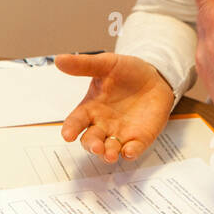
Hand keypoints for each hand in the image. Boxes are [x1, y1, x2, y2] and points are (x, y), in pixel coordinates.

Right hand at [56, 52, 175, 161]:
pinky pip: (132, 149)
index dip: (70, 129)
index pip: (75, 122)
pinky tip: (129, 152)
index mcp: (90, 109)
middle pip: (90, 141)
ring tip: (109, 154)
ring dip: (108, 154)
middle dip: (91, 146)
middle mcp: (102, 125)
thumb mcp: (106, 64)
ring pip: (109, 150)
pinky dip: (130, 152)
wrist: (155, 77)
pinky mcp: (138, 138)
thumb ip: (83, 65)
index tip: (67, 135)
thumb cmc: (126, 72)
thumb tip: (59, 59)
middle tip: (96, 147)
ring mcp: (120, 134)